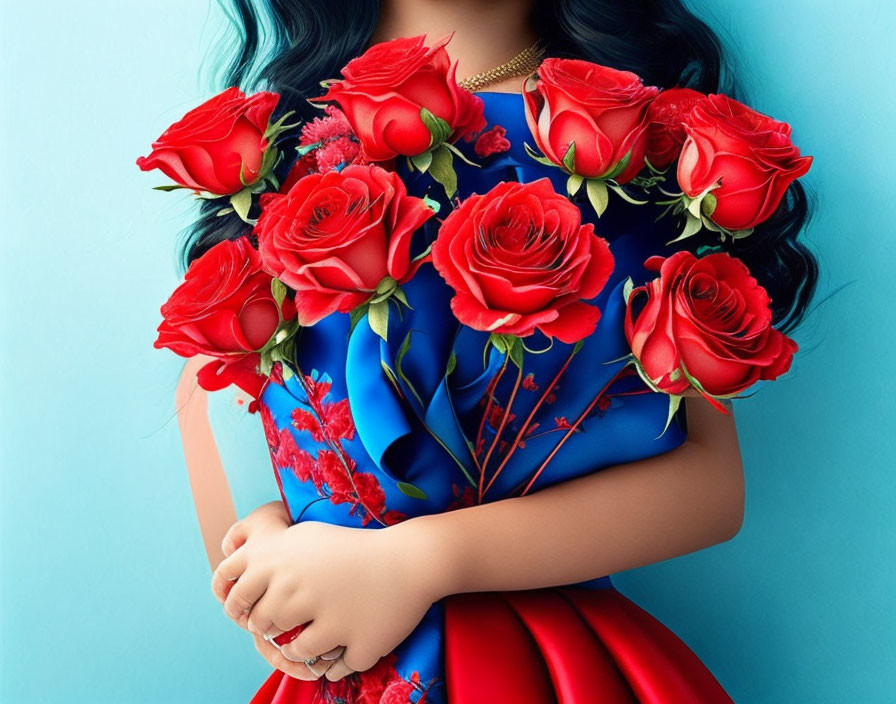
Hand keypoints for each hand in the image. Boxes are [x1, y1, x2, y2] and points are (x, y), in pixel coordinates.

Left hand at [211, 519, 443, 681]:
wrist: (409, 559)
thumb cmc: (355, 548)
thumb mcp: (305, 538)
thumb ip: (267, 556)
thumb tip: (232, 569)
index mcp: (280, 558)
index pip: (233, 594)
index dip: (239, 606)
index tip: (254, 608)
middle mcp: (295, 586)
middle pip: (259, 624)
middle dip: (269, 628)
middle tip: (291, 621)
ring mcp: (323, 616)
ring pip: (290, 650)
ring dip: (298, 648)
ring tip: (317, 634)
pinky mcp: (352, 642)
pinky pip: (325, 666)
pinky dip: (330, 662)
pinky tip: (339, 647)